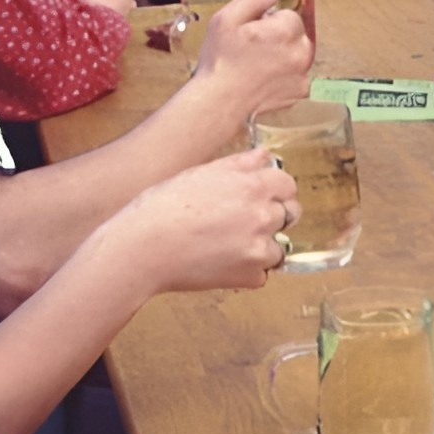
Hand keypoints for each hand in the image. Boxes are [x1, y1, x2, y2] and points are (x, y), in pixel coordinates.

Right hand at [106, 147, 297, 293]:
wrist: (144, 247)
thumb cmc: (164, 207)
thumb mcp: (202, 172)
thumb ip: (241, 164)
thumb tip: (265, 156)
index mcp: (254, 186)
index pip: (288, 184)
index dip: (276, 189)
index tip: (265, 195)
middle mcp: (264, 216)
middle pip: (289, 215)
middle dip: (272, 217)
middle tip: (242, 222)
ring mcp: (260, 249)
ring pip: (278, 247)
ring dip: (261, 247)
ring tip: (226, 245)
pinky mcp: (250, 277)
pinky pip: (261, 274)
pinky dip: (246, 271)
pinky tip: (220, 263)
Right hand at [184, 0, 312, 122]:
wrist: (218, 102)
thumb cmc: (220, 59)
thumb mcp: (225, 19)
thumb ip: (252, 0)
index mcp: (287, 31)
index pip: (288, 15)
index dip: (268, 21)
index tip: (252, 32)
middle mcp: (302, 52)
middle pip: (297, 34)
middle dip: (281, 37)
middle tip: (254, 48)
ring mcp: (304, 74)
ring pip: (298, 54)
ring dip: (285, 55)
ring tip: (258, 65)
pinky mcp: (300, 92)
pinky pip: (297, 75)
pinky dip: (286, 76)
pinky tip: (265, 79)